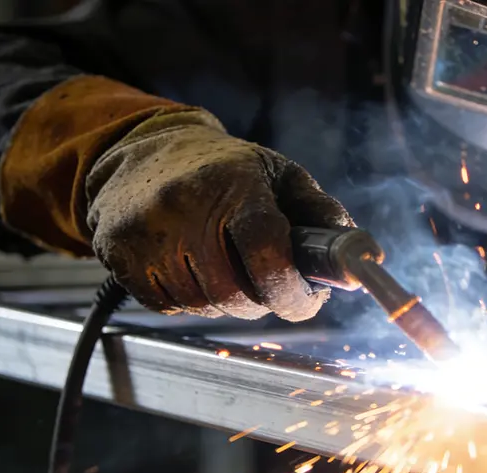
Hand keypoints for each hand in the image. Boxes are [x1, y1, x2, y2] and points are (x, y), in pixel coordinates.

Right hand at [86, 110, 352, 320]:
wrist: (140, 152)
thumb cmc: (223, 168)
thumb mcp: (278, 174)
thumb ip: (321, 213)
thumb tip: (367, 256)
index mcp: (233, 183)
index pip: (266, 249)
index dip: (291, 290)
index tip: (304, 303)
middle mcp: (184, 207)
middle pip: (234, 291)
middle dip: (262, 301)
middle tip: (269, 286)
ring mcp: (146, 234)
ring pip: (202, 305)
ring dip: (227, 302)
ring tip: (230, 271)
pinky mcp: (119, 256)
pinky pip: (168, 306)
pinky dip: (191, 301)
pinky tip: (195, 270)